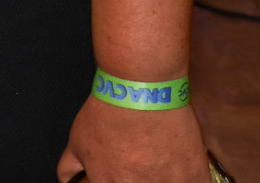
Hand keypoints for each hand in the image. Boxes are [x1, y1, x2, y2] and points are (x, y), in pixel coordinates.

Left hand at [58, 96, 208, 181]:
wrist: (141, 86)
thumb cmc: (110, 109)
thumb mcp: (78, 138)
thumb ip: (70, 167)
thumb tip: (67, 180)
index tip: (124, 178)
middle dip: (140, 181)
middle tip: (144, 169)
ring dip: (163, 181)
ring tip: (160, 169)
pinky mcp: (192, 176)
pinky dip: (190, 181)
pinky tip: (183, 174)